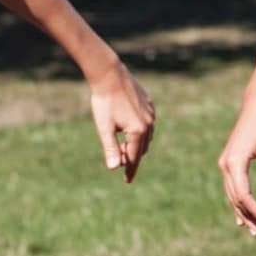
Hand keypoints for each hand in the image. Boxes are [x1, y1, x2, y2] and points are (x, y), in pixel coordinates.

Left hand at [88, 62, 155, 180]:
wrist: (110, 74)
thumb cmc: (104, 102)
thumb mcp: (104, 128)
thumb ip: (110, 148)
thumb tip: (114, 168)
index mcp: (138, 131)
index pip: (134, 157)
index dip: (129, 170)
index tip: (127, 181)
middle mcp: (148, 123)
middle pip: (141, 148)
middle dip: (130, 155)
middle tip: (117, 157)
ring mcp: (151, 114)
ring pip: (146, 137)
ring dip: (136, 144)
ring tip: (121, 144)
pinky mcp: (149, 105)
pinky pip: (148, 124)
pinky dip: (140, 132)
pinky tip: (129, 129)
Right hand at [216, 101, 255, 233]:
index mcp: (235, 163)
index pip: (244, 195)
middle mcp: (226, 166)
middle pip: (236, 199)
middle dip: (250, 217)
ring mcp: (226, 165)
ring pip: (233, 196)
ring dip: (243, 213)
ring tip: (255, 230)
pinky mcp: (230, 164)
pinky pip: (232, 189)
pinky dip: (238, 204)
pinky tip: (242, 218)